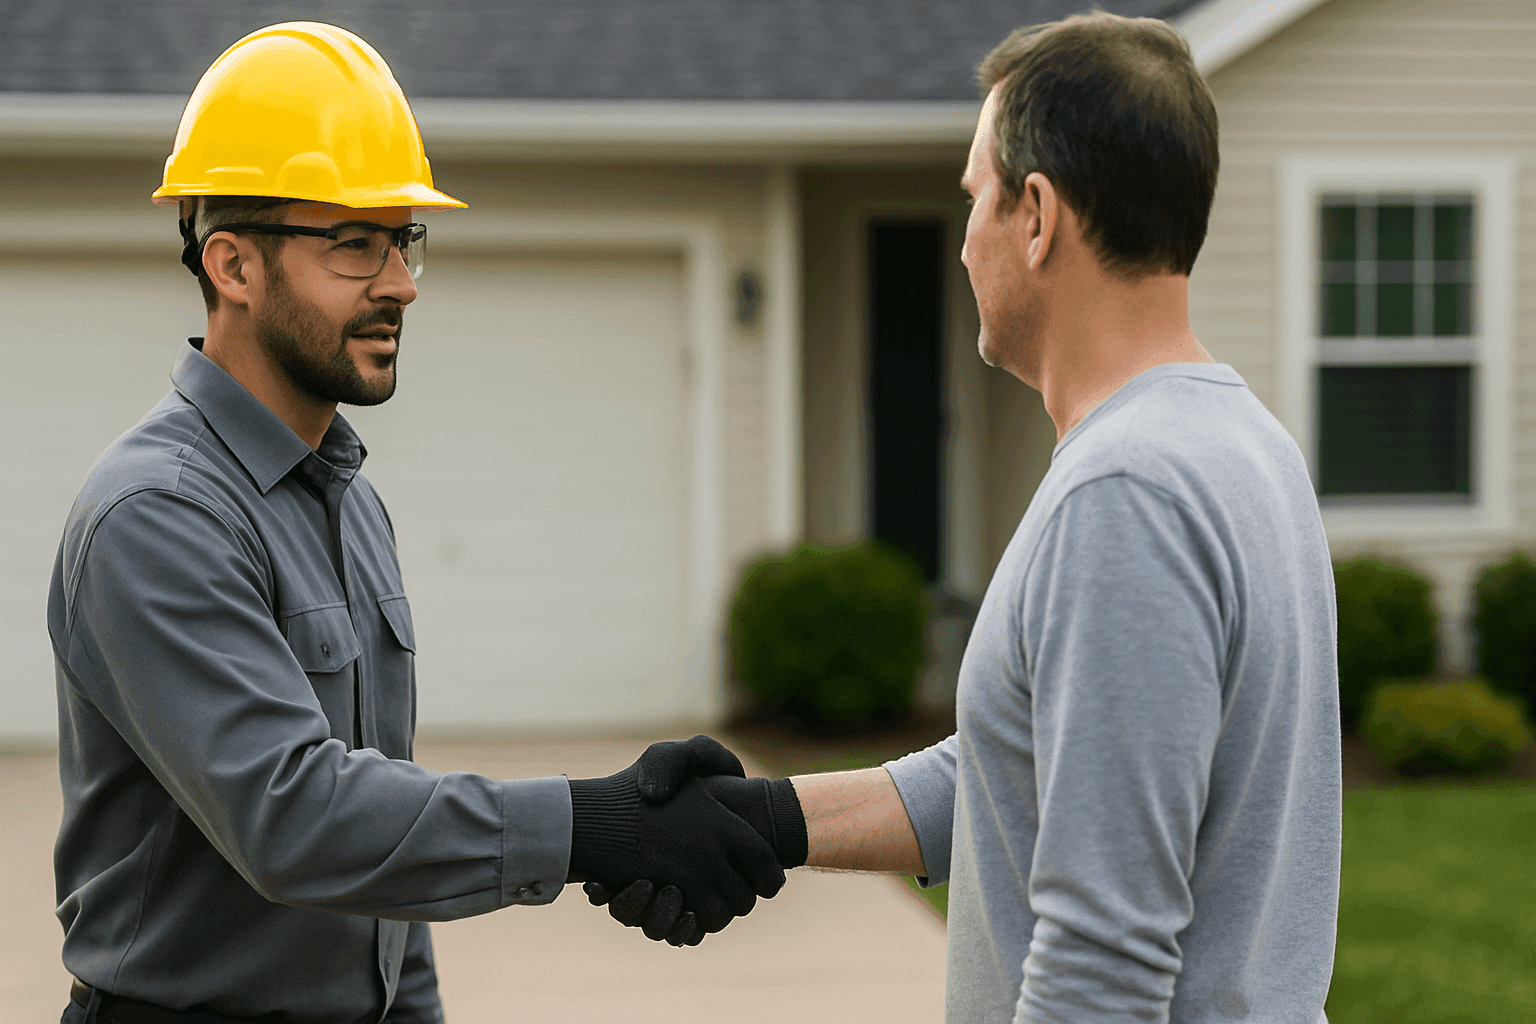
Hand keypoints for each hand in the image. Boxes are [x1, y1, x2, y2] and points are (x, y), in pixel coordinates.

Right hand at [567, 741, 782, 936]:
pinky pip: (691, 925)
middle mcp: (710, 850)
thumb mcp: (670, 755)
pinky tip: (682, 906)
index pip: (766, 866)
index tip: (763, 883)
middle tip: (727, 891)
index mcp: (720, 821)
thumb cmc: (630, 787)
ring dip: (714, 914)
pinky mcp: (661, 897)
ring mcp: (686, 876)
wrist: (586, 819)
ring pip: (722, 916)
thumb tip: (737, 774)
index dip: (769, 880)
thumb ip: (708, 755)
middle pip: (745, 897)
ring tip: (704, 900)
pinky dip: (689, 923)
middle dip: (739, 900)